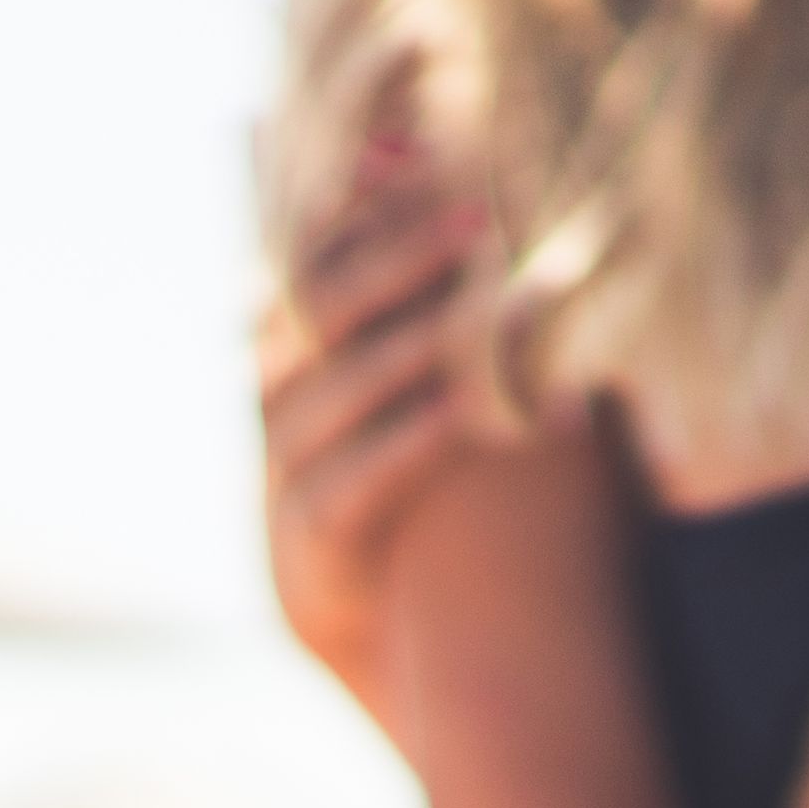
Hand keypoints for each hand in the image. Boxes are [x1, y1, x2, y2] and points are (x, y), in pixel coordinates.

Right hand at [256, 187, 484, 708]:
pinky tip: (461, 410)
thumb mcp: (454, 396)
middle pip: (312, 303)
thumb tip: (530, 215)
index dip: (369, 202)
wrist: (417, 654)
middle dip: (396, 254)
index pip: (315, 249)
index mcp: (303, 345)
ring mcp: (282, 475)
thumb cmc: (455, 501)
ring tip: (479, 305)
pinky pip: (345, 483)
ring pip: (324, 388)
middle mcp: (278, 399)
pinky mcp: (304, 550)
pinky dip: (404, 441)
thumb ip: (466, 313)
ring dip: (406, 343)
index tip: (439, 153)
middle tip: (478, 216)